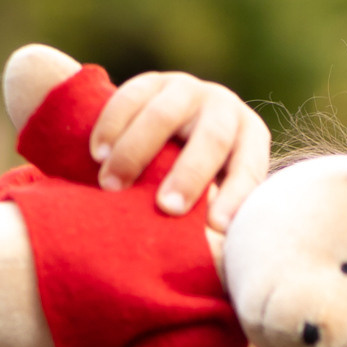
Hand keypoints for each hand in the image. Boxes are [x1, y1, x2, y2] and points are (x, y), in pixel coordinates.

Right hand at [91, 71, 271, 228]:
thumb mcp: (220, 200)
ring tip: (110, 186)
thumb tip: (219, 264)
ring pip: (164, 114)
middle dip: (189, 175)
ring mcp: (187, 90)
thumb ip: (220, 220)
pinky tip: (96, 155)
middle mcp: (223, 108)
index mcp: (249, 139)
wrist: (177, 139)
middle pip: (211, 138)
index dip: (234, 196)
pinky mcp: (152, 82)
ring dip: (135, 152)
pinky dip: (111, 126)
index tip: (216, 228)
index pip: (248, 168)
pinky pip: (130, 96)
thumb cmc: (203, 190)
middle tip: (166, 208)